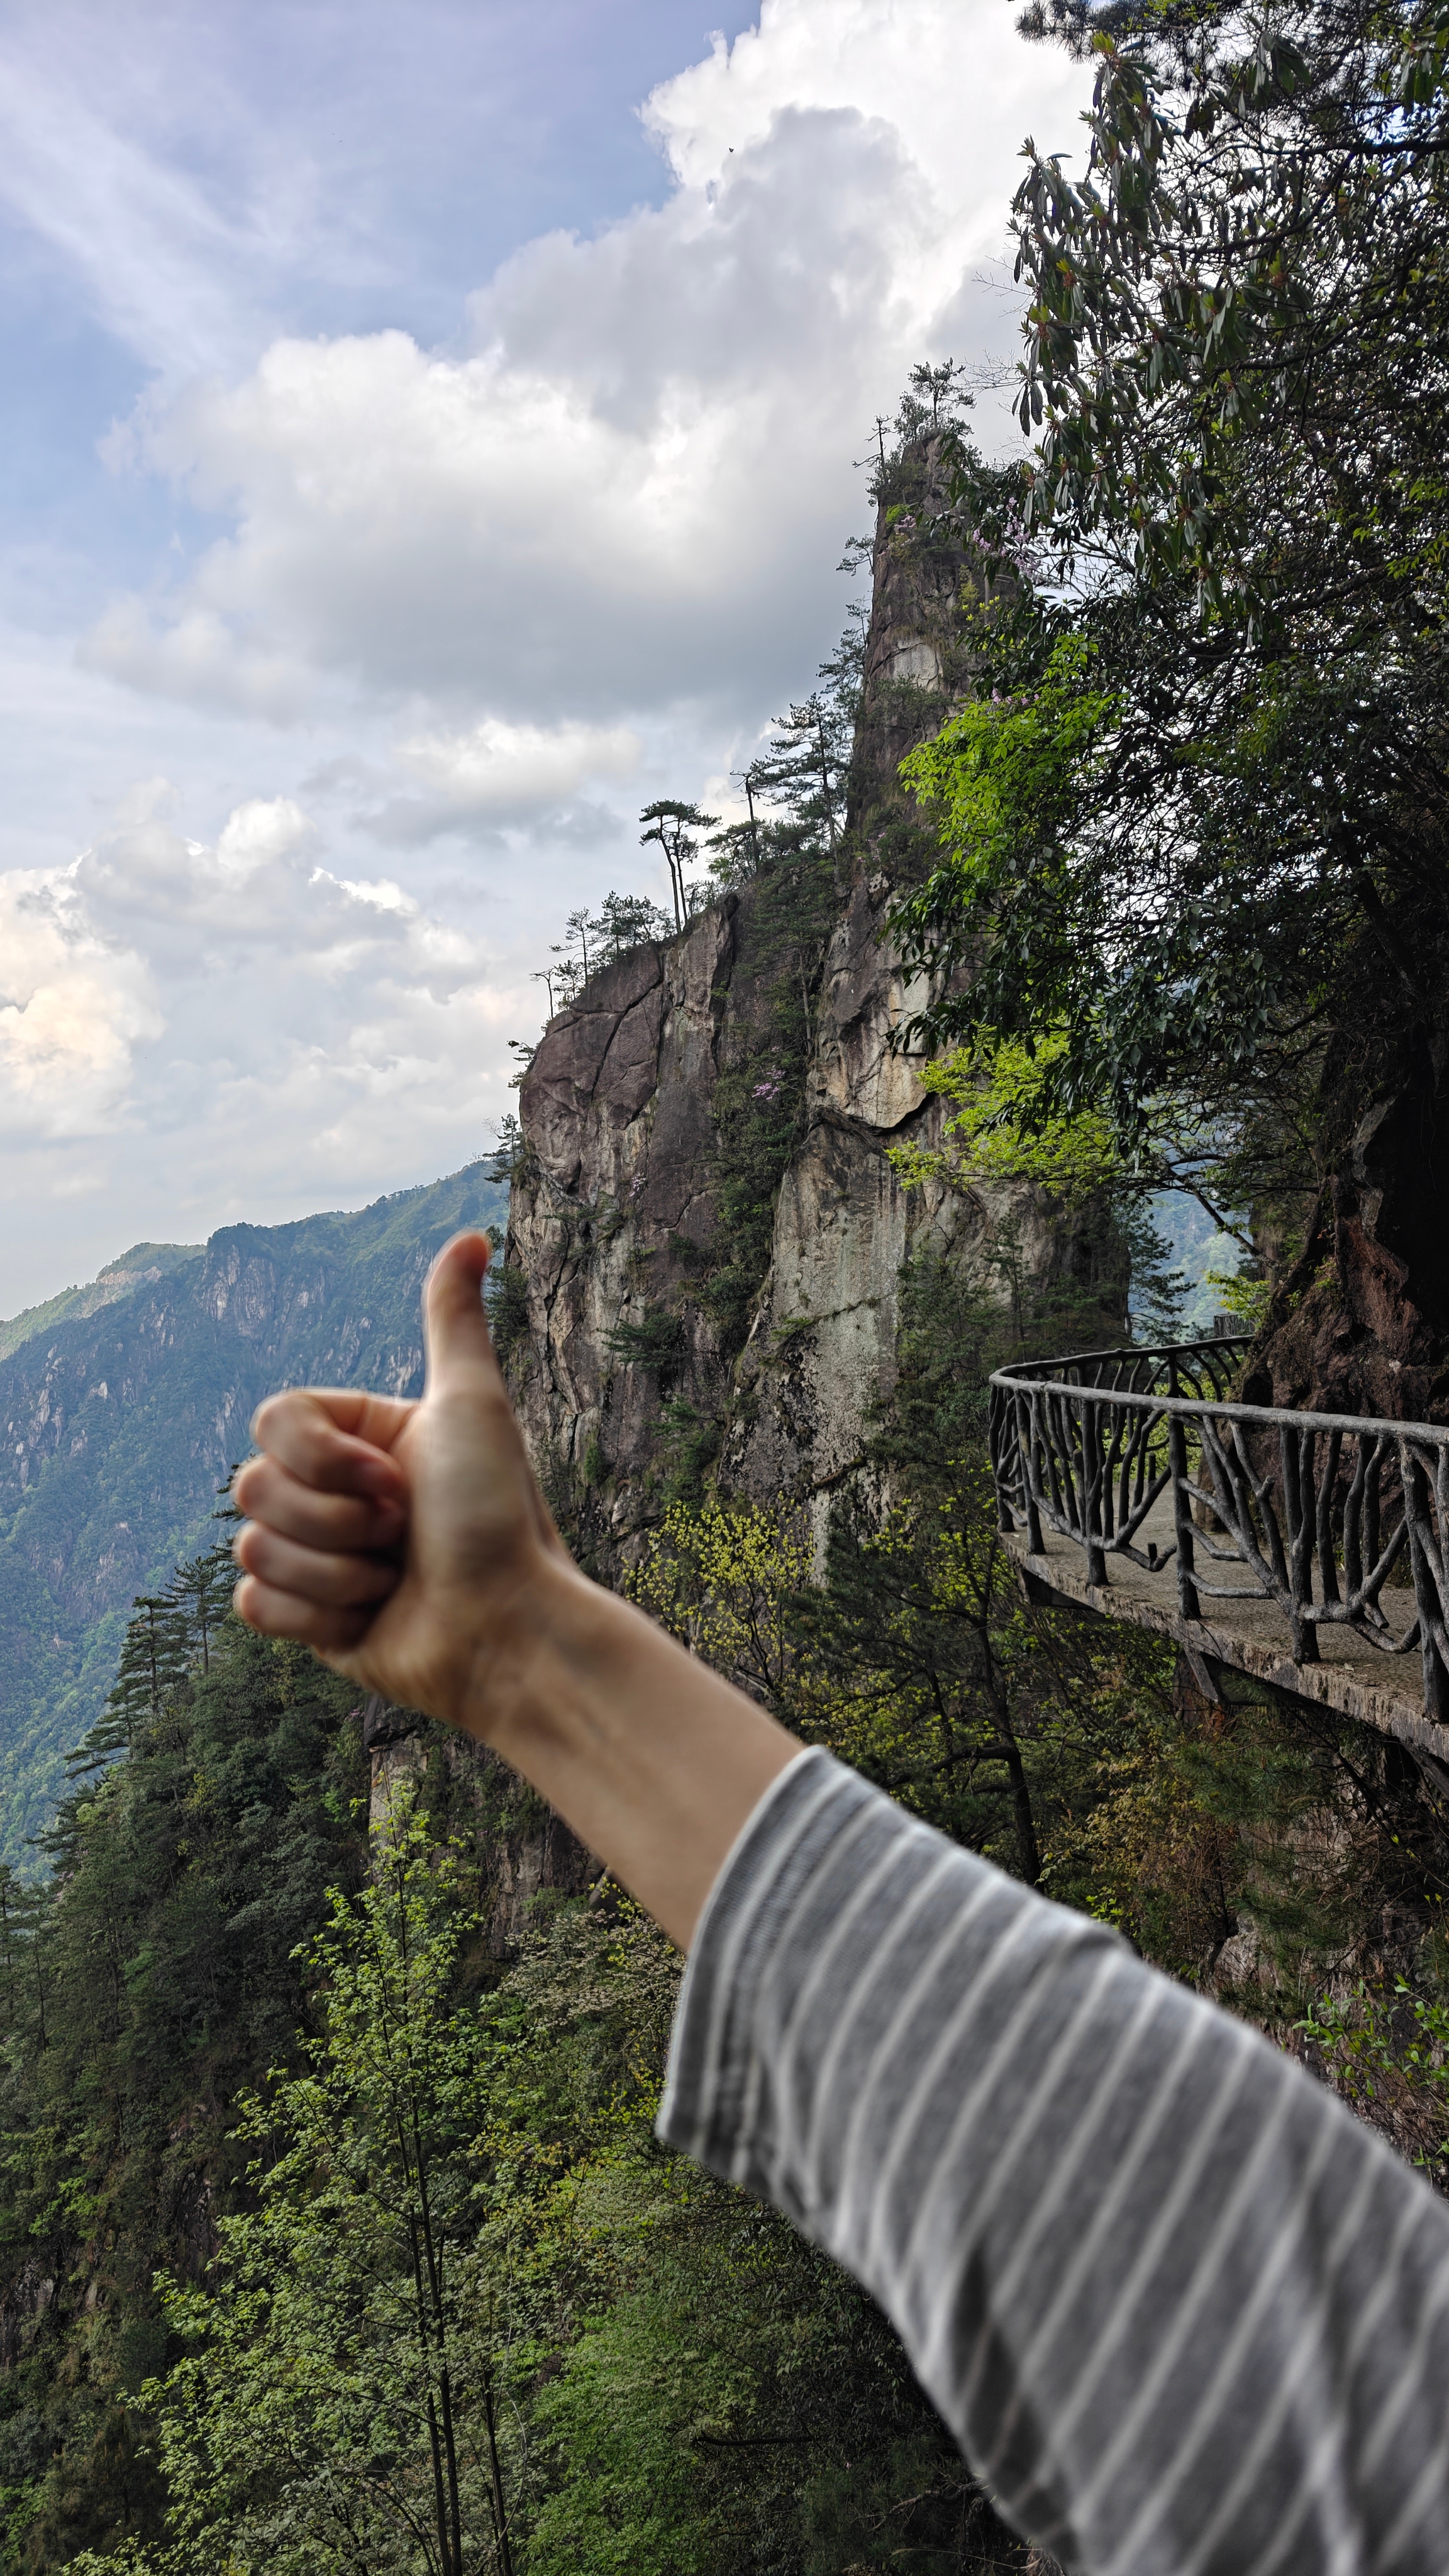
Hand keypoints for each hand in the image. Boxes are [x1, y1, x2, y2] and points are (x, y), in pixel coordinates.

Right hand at [232, 1231, 580, 1735]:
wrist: (509, 1632)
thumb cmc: (500, 1518)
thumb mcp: (474, 1406)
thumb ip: (452, 1321)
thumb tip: (474, 1235)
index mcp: (363, 1437)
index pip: (273, 1420)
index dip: (324, 1458)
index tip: (394, 1481)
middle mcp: (335, 1493)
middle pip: (252, 1486)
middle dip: (333, 1520)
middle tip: (401, 1535)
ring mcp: (319, 1557)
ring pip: (251, 1548)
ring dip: (334, 1572)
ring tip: (395, 1582)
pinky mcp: (309, 1621)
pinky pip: (253, 1606)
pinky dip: (314, 1616)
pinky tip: (371, 1620)